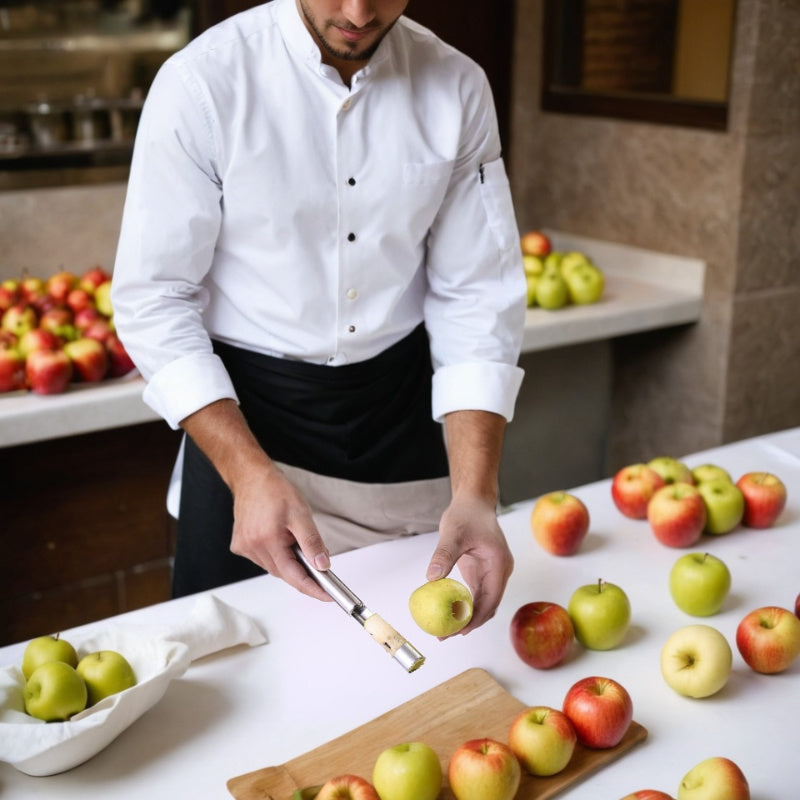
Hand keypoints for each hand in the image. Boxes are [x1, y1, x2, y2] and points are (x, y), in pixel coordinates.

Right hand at [180, 399, 332, 601]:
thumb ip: (312, 543)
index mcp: (267, 540)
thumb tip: (323, 565)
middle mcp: (252, 547)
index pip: (294, 576)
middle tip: (320, 564)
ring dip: (289, 562)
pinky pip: (264, 559)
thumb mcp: (301, 514)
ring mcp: (244, 547)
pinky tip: (280, 540)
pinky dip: (277, 555)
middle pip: (284, 573)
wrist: (251, 477)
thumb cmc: (275, 490)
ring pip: (275, 567)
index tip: (327, 596)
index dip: (313, 588)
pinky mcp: (240, 545)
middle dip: (303, 572)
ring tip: (295, 540)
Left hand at [426, 494, 513, 635]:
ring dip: (466, 617)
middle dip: (469, 623)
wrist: (473, 502)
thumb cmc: (467, 514)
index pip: (491, 599)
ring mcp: (492, 573)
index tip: (459, 630)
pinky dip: (463, 605)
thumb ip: (444, 554)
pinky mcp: (482, 572)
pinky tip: (448, 613)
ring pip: (482, 602)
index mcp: (499, 564)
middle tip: (446, 634)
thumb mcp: (453, 533)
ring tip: (444, 630)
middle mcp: (499, 572)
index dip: (476, 617)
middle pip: (488, 605)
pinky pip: (475, 595)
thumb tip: (432, 577)